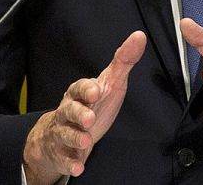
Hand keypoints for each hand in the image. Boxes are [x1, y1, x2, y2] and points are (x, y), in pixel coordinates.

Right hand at [23, 30, 145, 184]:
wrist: (64, 132)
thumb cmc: (93, 103)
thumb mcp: (110, 82)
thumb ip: (124, 61)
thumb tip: (139, 36)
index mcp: (79, 92)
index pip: (80, 87)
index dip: (87, 89)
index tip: (96, 91)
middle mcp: (68, 110)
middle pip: (69, 110)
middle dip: (79, 113)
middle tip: (90, 118)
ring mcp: (63, 131)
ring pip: (65, 133)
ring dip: (75, 137)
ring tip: (86, 141)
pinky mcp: (62, 152)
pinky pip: (64, 158)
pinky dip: (70, 162)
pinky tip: (79, 166)